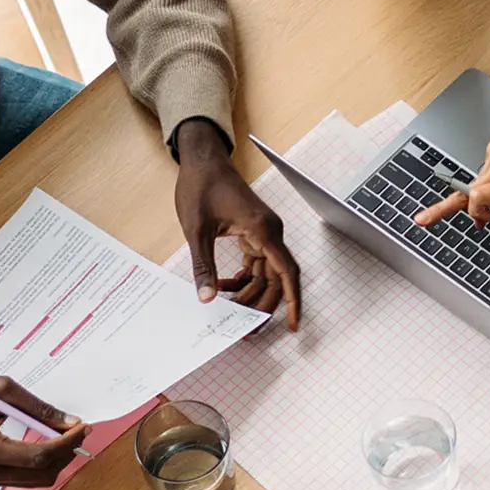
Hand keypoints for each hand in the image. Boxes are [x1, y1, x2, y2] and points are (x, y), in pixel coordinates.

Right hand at [0, 375, 90, 485]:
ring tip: (68, 435)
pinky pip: (27, 477)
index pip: (39, 456)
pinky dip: (44, 463)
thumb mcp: (1, 390)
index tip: (83, 427)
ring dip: (58, 460)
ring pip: (38, 480)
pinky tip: (50, 443)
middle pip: (42, 472)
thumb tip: (69, 421)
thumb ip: (38, 408)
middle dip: (67, 452)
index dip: (66, 443)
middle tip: (80, 429)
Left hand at [174, 118, 301, 329]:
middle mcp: (269, 231)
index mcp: (262, 230)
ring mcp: (263, 232)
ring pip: (266, 273)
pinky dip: (243, 278)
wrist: (202, 160)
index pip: (286, 272)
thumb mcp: (197, 230)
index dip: (291, 301)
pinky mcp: (253, 232)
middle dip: (263, 305)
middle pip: (276, 278)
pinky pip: (256, 263)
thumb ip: (203, 266)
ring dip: (250, 293)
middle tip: (247, 329)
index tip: (292, 325)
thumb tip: (206, 297)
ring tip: (230, 311)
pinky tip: (223, 287)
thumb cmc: (202, 187)